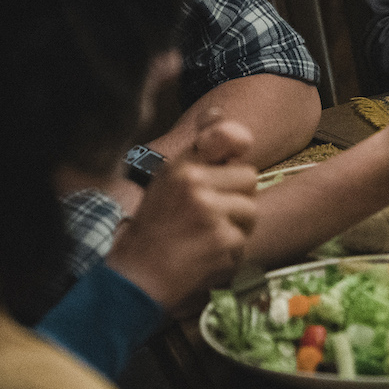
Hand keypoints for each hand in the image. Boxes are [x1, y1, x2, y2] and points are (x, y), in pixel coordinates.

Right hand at [104, 119, 259, 313]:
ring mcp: (210, 211)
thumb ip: (198, 149)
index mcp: (180, 166)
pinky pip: (244, 241)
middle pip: (250, 178)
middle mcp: (195, 183)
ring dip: (236, 230)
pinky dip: (228, 255)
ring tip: (205, 240)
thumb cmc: (153, 230)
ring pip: (251, 212)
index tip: (238, 150)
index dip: (238, 144)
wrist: (136, 279)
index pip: (229, 136)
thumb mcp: (167, 180)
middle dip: (237, 199)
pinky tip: (204, 258)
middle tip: (209, 218)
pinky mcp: (222, 240)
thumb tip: (219, 110)